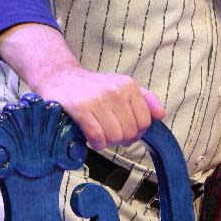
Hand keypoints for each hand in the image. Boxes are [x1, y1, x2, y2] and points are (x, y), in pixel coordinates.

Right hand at [0, 22, 165, 151]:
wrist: (59, 77)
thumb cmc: (92, 88)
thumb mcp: (121, 87)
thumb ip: (144, 99)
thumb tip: (161, 115)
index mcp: (129, 85)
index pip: (145, 121)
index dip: (137, 132)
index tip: (125, 130)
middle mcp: (116, 90)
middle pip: (130, 132)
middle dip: (121, 139)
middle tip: (109, 133)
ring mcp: (98, 99)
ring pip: (114, 137)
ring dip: (106, 142)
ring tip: (99, 134)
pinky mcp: (80, 108)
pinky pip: (97, 137)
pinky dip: (95, 143)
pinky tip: (91, 137)